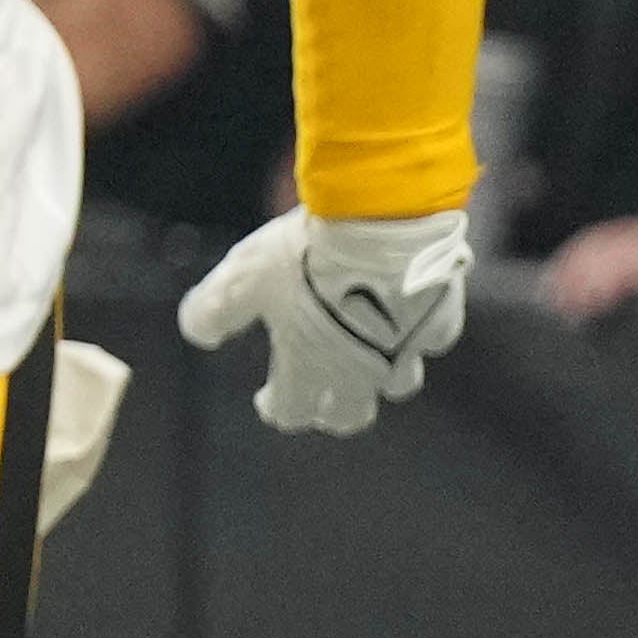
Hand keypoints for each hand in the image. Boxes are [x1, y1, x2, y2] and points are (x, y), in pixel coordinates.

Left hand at [185, 199, 473, 426]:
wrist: (379, 222)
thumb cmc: (301, 254)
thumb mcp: (239, 280)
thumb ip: (212, 312)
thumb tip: (199, 335)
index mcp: (308, 367)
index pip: (291, 412)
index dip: (277, 409)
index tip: (269, 401)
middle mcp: (359, 371)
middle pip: (350, 415)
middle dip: (332, 410)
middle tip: (321, 397)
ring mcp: (404, 351)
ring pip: (397, 385)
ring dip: (380, 380)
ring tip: (367, 362)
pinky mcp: (438, 323)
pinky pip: (431, 341)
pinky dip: (417, 336)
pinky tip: (406, 320)